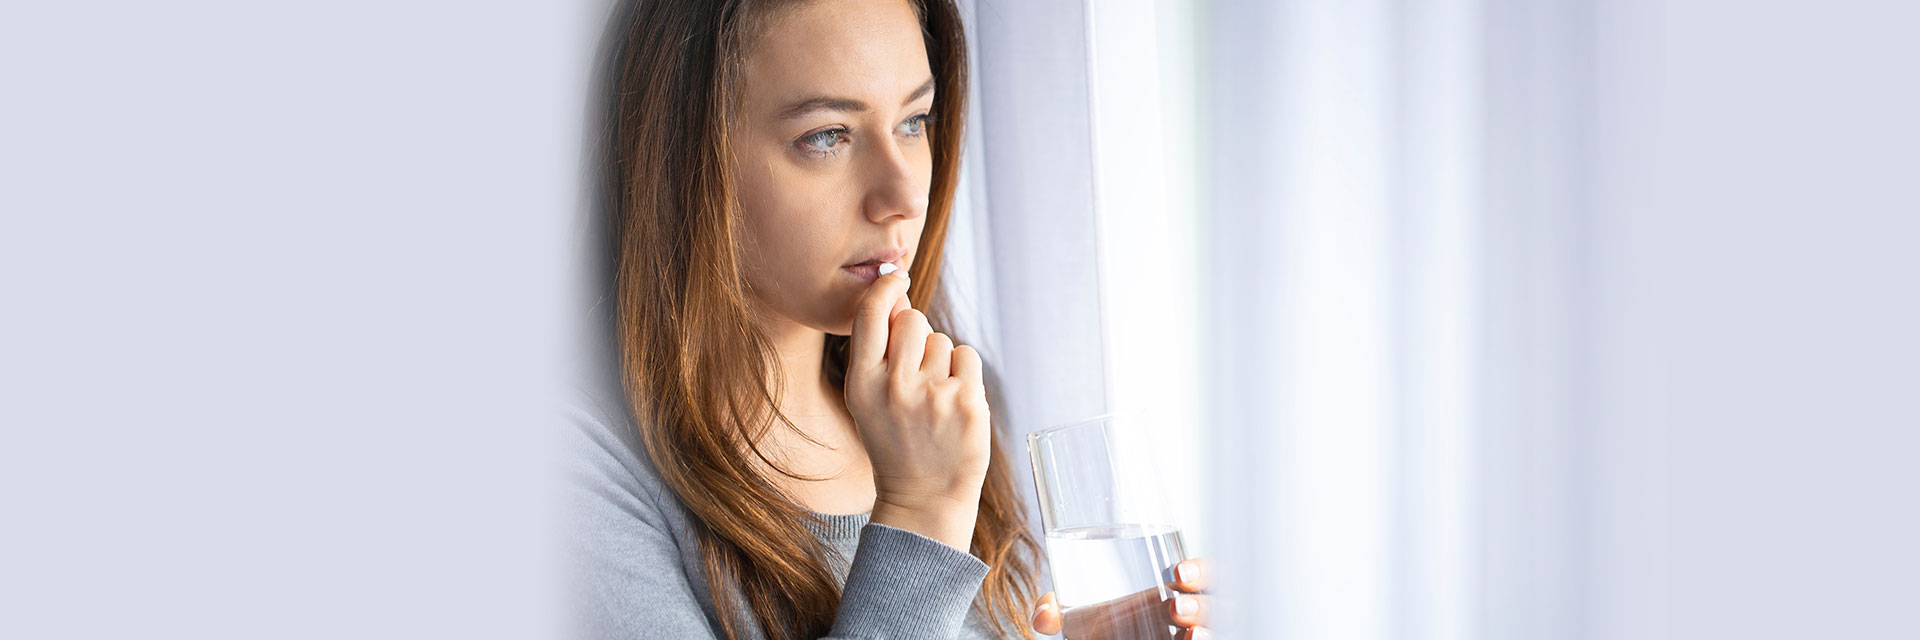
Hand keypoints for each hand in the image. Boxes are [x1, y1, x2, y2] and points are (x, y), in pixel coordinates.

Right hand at [843, 269, 991, 549]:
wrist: (923, 498)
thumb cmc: (896, 441)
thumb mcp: (868, 400)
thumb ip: (877, 350)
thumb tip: (895, 292)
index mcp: (862, 383)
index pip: (870, 314)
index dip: (886, 288)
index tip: (897, 277)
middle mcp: (894, 387)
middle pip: (912, 319)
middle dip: (916, 333)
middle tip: (916, 369)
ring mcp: (933, 395)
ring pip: (941, 340)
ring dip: (940, 360)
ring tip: (933, 397)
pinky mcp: (967, 404)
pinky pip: (967, 356)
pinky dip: (963, 372)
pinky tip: (952, 401)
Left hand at [1031, 558, 1212, 638]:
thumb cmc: (1107, 629)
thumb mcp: (1084, 617)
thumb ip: (1060, 611)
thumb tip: (1042, 616)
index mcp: (1176, 590)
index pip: (1203, 573)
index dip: (1200, 570)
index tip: (1178, 571)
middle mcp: (1193, 615)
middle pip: (1215, 603)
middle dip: (1201, 604)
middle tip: (1175, 607)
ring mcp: (1194, 636)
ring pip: (1216, 630)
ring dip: (1205, 631)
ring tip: (1189, 633)